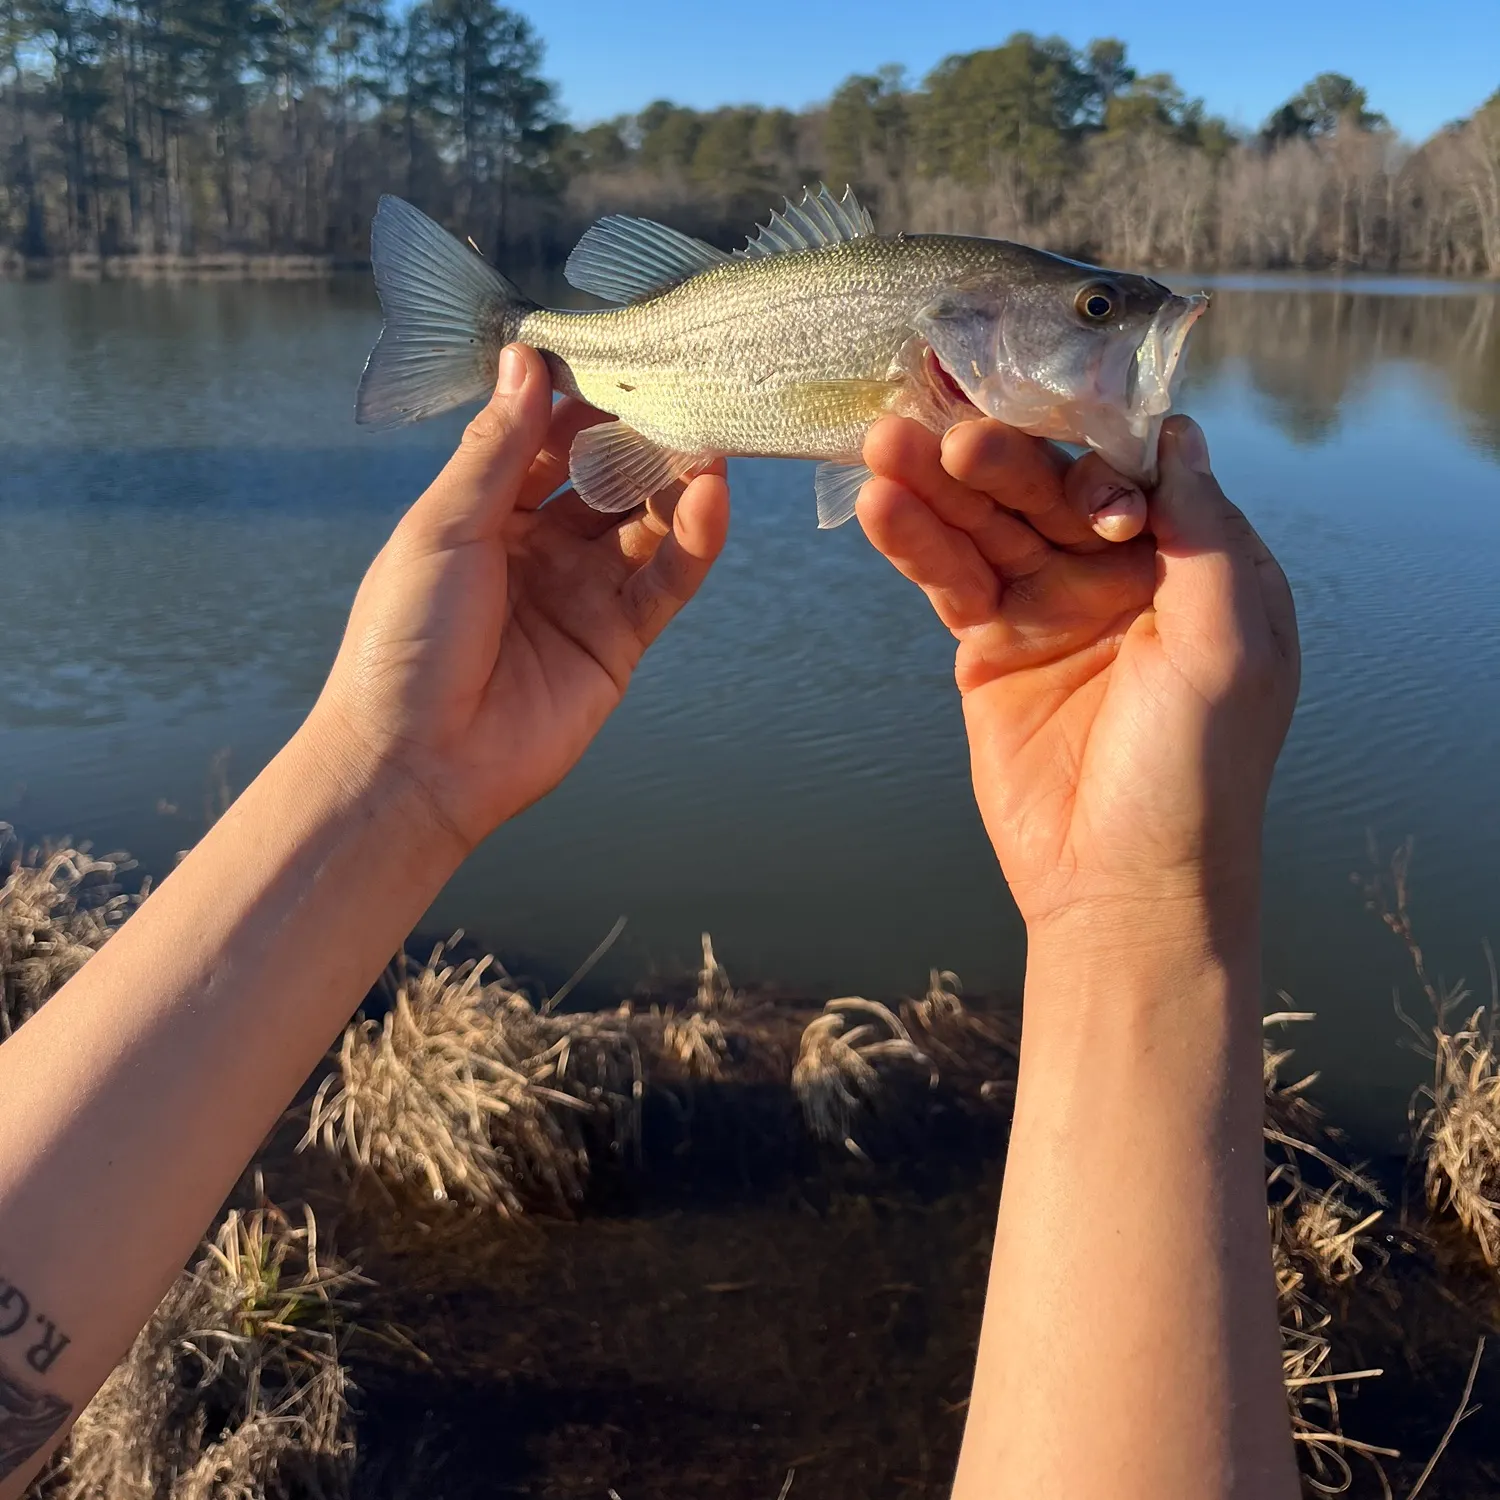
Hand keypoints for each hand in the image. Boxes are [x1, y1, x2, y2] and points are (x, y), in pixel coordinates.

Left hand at [313, 344, 728, 850]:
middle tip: (685, 388)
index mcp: (483, 515)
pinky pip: (665, 582)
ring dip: (676, 482)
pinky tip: (711, 497)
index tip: (621, 355)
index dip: (579, 402)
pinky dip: (693, 541)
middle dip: (639, 437)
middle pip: (602, 478)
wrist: (418, 763)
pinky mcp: (619, 642)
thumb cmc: (406, 639)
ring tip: (711, 435)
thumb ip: (497, 449)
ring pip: (644, 524)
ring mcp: (582, 595)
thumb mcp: (445, 528)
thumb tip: (525, 357)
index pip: (544, 442)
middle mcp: (537, 548)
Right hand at [858, 415, 1297, 939]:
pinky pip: (951, 578)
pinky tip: (879, 505)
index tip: (1065, 476)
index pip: (1134, 475)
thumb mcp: (1228, 647)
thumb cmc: (1197, 774)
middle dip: (998, 460)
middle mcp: (1119, 575)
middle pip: (1049, 492)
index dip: (1091, 458)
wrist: (1120, 887)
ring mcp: (1050, 608)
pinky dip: (915, 542)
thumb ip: (1205, 534)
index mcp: (1194, 566)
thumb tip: (1177, 433)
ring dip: (935, 486)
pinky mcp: (990, 646)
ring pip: (988, 527)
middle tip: (943, 432)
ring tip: (881, 442)